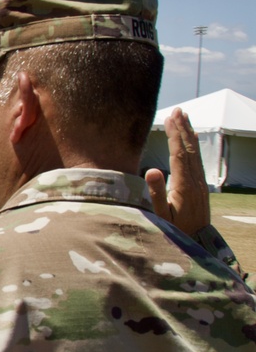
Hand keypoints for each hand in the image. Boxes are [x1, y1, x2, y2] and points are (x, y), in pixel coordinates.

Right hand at [145, 108, 209, 235]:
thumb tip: (151, 169)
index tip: (169, 119)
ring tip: (184, 117)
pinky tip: (190, 139)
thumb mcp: (160, 214)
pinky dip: (193, 145)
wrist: (196, 241)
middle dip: (183, 129)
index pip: (178, 154)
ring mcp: (200, 182)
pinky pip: (197, 160)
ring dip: (189, 134)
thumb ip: (156, 192)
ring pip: (195, 153)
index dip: (174, 136)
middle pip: (189, 149)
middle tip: (178, 111)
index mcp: (184, 185)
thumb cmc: (174, 230)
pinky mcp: (200, 185)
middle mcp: (195, 180)